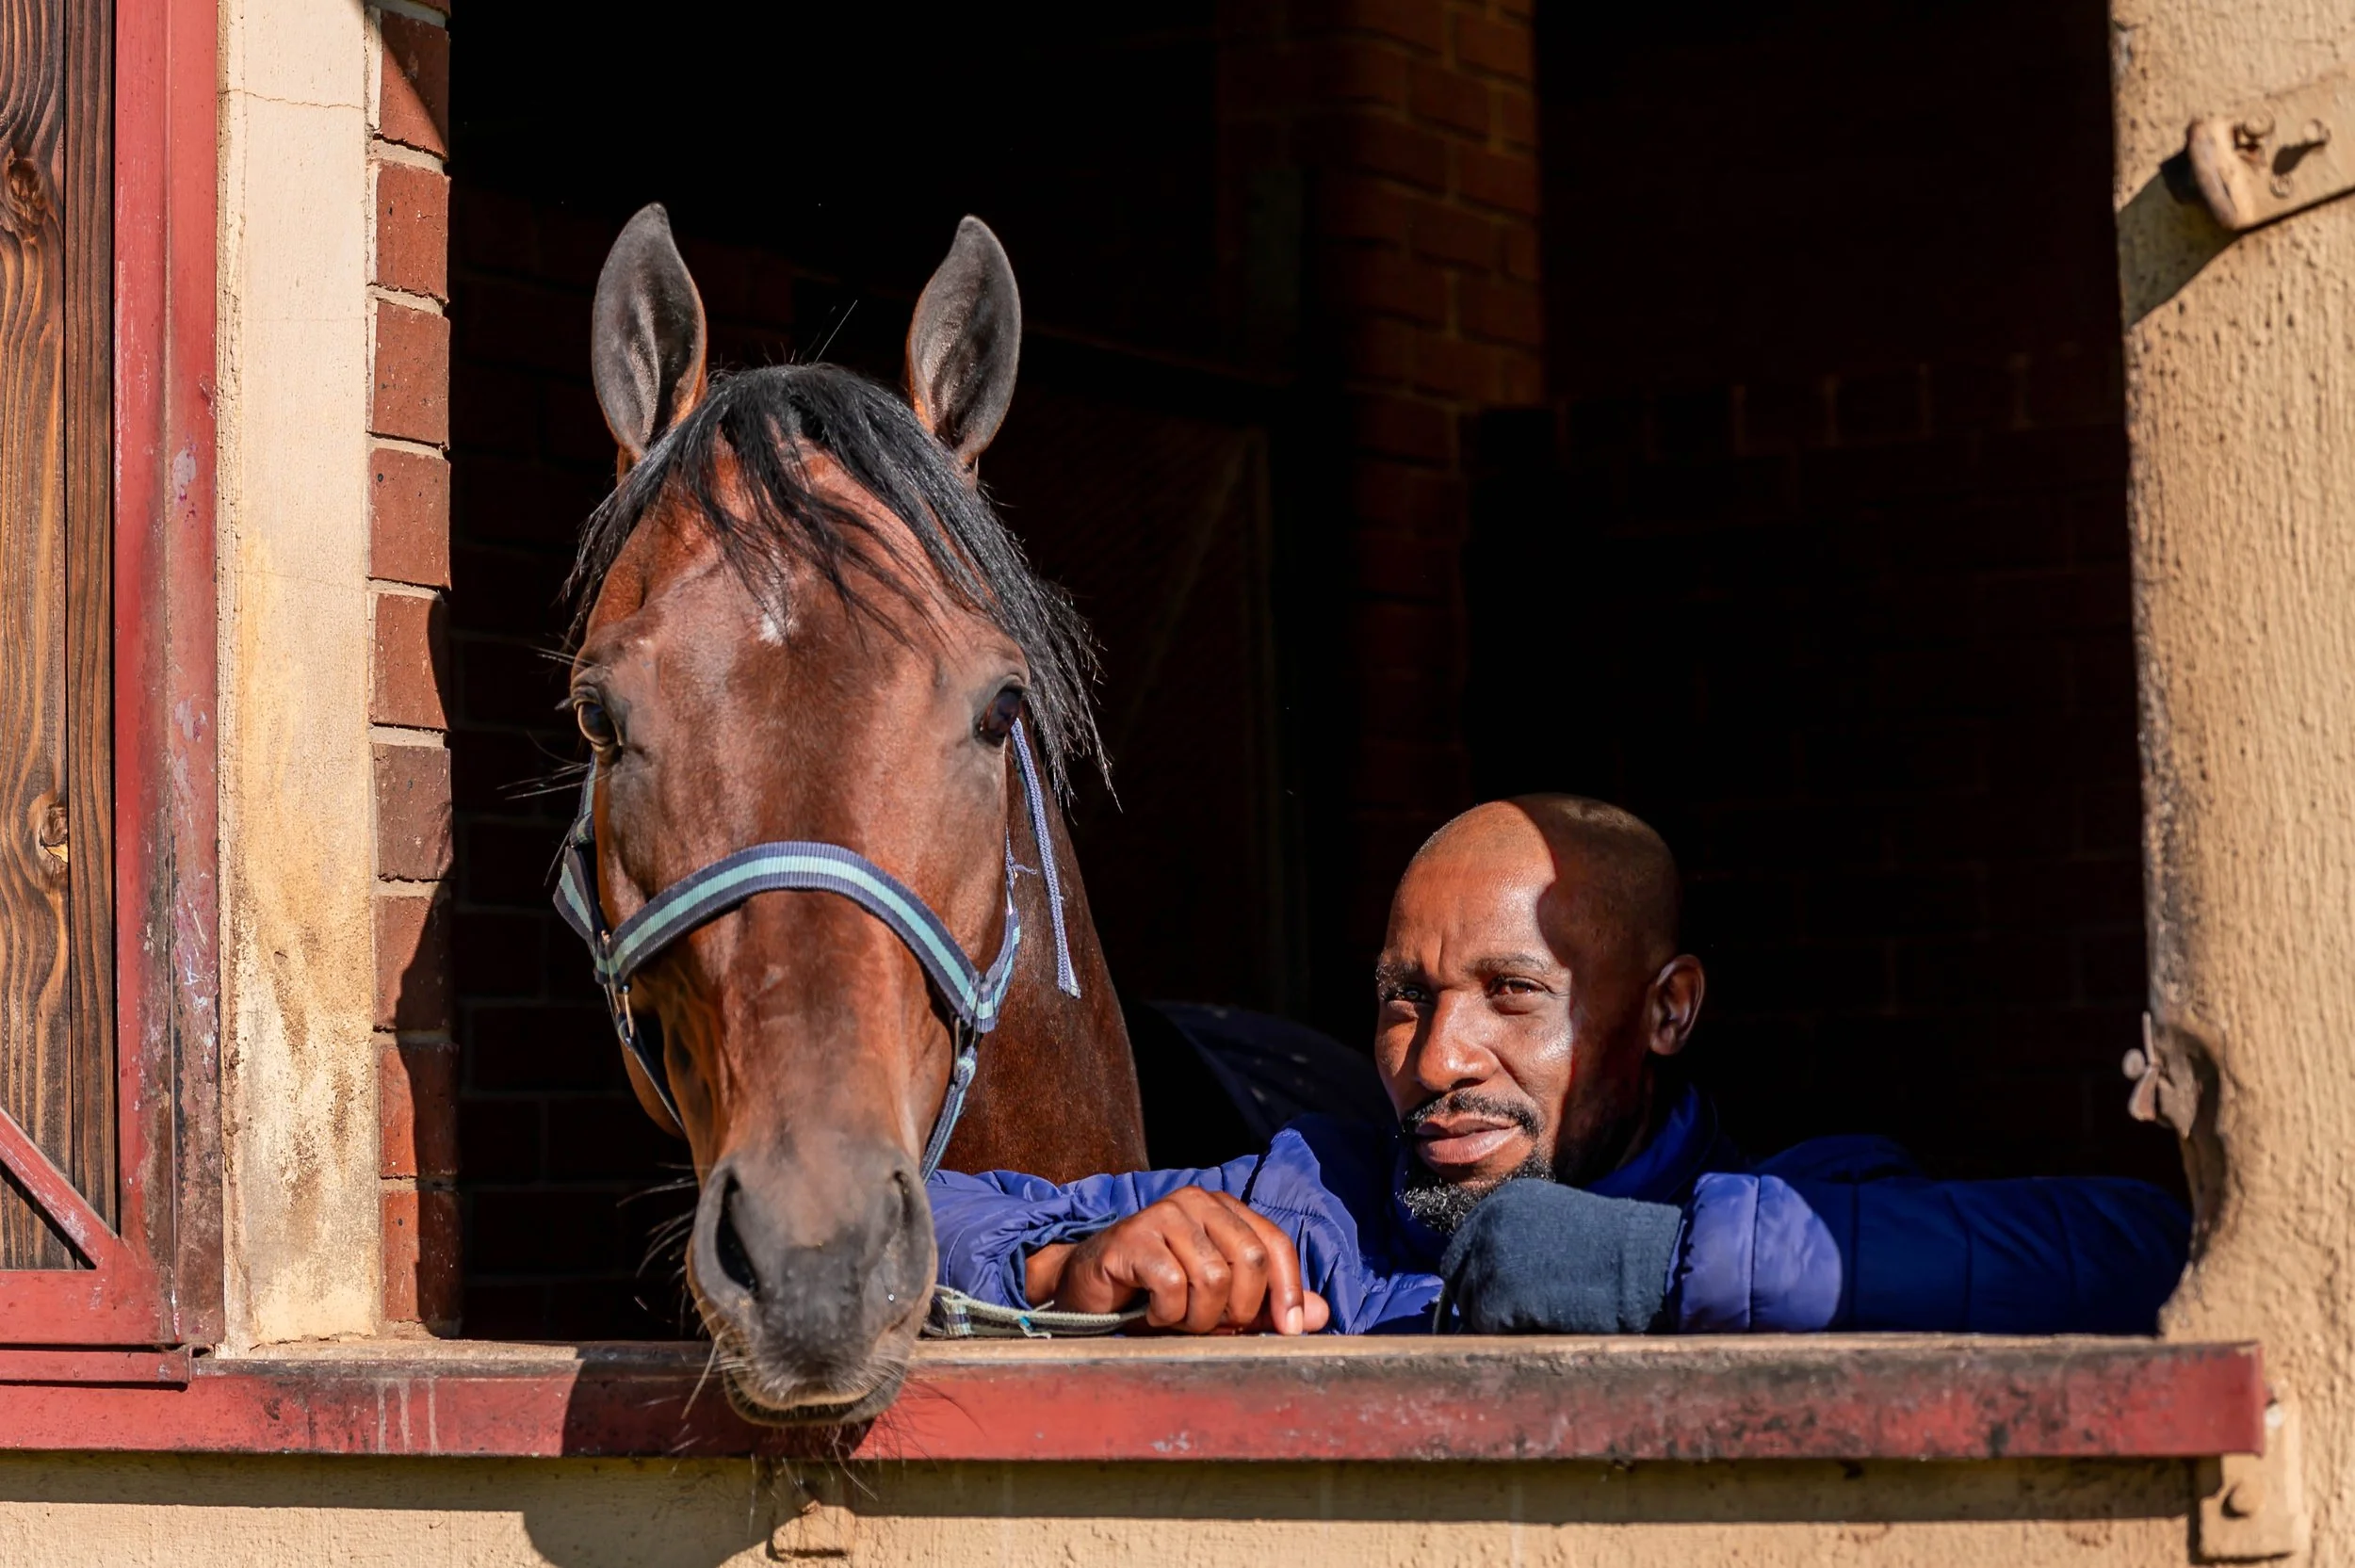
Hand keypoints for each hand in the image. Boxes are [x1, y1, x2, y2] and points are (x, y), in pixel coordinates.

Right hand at [1024, 1187, 1331, 1334]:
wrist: (1087, 1294)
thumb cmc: (1157, 1298)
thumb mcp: (1220, 1305)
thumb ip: (1267, 1306)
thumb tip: (1322, 1315)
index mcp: (1224, 1210)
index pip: (1275, 1244)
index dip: (1290, 1291)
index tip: (1291, 1332)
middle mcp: (1197, 1201)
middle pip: (1251, 1259)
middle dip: (1240, 1309)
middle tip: (1212, 1325)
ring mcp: (1162, 1214)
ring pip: (1213, 1278)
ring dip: (1199, 1317)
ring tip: (1177, 1318)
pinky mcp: (1132, 1237)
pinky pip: (1173, 1285)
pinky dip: (1168, 1314)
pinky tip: (1151, 1313)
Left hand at [1438, 1179, 1682, 1333]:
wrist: (1650, 1265)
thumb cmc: (1621, 1253)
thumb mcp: (1560, 1227)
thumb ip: (1522, 1243)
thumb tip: (1489, 1281)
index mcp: (1506, 1200)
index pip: (1467, 1245)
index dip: (1483, 1276)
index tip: (1509, 1296)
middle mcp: (1489, 1219)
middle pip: (1456, 1271)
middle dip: (1481, 1297)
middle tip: (1516, 1318)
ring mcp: (1490, 1255)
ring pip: (1469, 1302)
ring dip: (1496, 1318)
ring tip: (1540, 1319)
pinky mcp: (1497, 1292)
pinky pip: (1484, 1326)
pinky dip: (1508, 1335)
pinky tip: (1544, 1327)